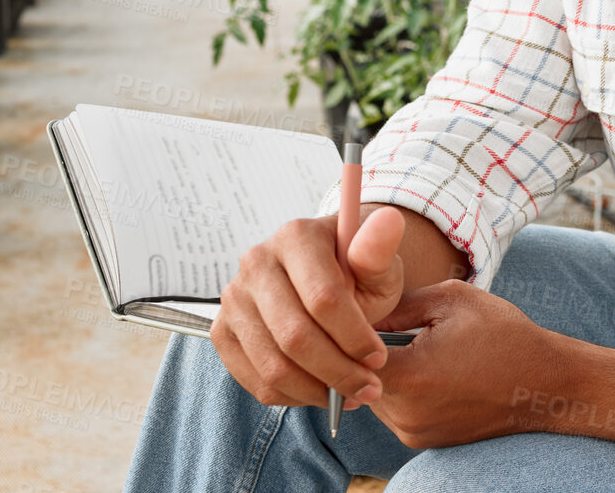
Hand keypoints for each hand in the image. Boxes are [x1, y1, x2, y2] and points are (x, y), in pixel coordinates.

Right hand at [212, 204, 406, 409]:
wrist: (329, 278)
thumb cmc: (358, 272)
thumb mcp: (379, 262)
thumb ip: (381, 250)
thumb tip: (390, 220)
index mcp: (296, 237)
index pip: (323, 298)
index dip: (354, 336)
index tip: (379, 358)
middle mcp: (256, 263)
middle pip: (295, 335)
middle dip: (338, 371)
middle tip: (369, 388)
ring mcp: (234, 298)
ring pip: (273, 364)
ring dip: (317, 390)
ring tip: (349, 394)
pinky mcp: (224, 331)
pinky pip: (255, 379)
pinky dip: (292, 396)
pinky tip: (321, 391)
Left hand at [365, 278, 564, 449]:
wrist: (543, 383)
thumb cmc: (502, 334)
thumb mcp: (452, 300)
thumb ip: (398, 305)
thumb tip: (360, 309)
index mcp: (411, 375)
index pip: (350, 354)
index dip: (353, 331)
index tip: (369, 313)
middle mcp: (406, 413)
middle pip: (358, 378)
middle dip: (367, 353)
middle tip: (391, 327)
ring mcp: (413, 432)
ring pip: (372, 397)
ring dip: (383, 373)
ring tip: (414, 348)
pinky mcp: (422, 442)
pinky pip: (393, 411)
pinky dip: (401, 390)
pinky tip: (428, 369)